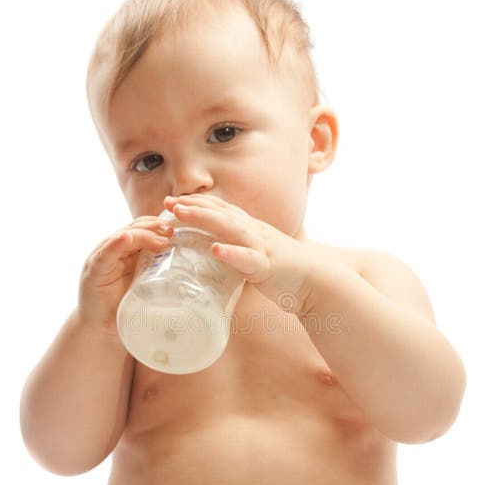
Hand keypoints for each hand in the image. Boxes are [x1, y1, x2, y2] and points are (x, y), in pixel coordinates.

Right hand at [78, 215, 172, 334]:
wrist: (102, 329)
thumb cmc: (126, 308)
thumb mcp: (148, 288)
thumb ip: (162, 276)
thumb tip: (195, 272)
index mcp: (128, 252)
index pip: (143, 229)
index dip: (158, 226)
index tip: (177, 230)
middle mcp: (114, 250)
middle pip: (134, 228)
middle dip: (154, 228)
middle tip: (172, 232)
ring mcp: (102, 258)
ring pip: (122, 236)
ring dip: (142, 235)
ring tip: (160, 239)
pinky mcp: (93, 270)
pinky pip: (105, 253)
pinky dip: (115, 244)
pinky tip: (125, 238)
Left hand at [163, 194, 311, 314]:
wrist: (316, 281)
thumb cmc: (284, 270)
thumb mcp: (256, 254)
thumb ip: (237, 250)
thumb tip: (214, 254)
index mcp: (250, 229)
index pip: (220, 210)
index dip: (197, 204)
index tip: (171, 202)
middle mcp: (254, 232)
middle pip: (220, 213)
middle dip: (193, 206)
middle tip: (168, 203)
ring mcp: (261, 246)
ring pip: (230, 228)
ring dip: (205, 219)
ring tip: (182, 214)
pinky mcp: (268, 266)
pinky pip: (248, 258)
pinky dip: (232, 253)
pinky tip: (215, 249)